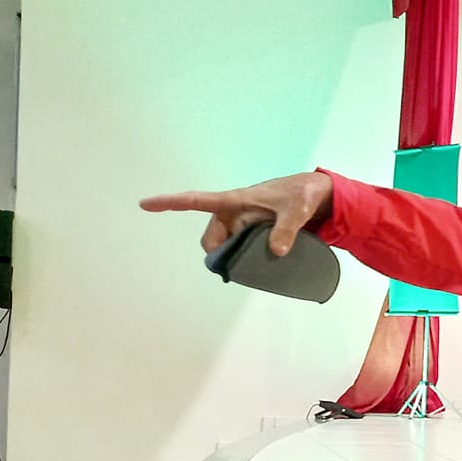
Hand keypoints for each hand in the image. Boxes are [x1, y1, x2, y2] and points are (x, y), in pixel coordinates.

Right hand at [139, 171, 333, 256]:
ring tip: (254, 262)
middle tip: (238, 266)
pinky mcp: (252, 232)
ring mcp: (242, 223)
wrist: (315, 195)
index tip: (146, 204)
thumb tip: (276, 251)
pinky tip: (258, 265)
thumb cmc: (301, 195)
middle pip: (212, 237)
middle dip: (218, 252)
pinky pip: (238, 248)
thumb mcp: (296, 211)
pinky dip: (242, 257)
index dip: (170, 203)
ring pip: (225, 245)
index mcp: (235, 200)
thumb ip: (286, 229)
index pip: (196, 201)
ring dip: (232, 256)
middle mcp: (233, 212)